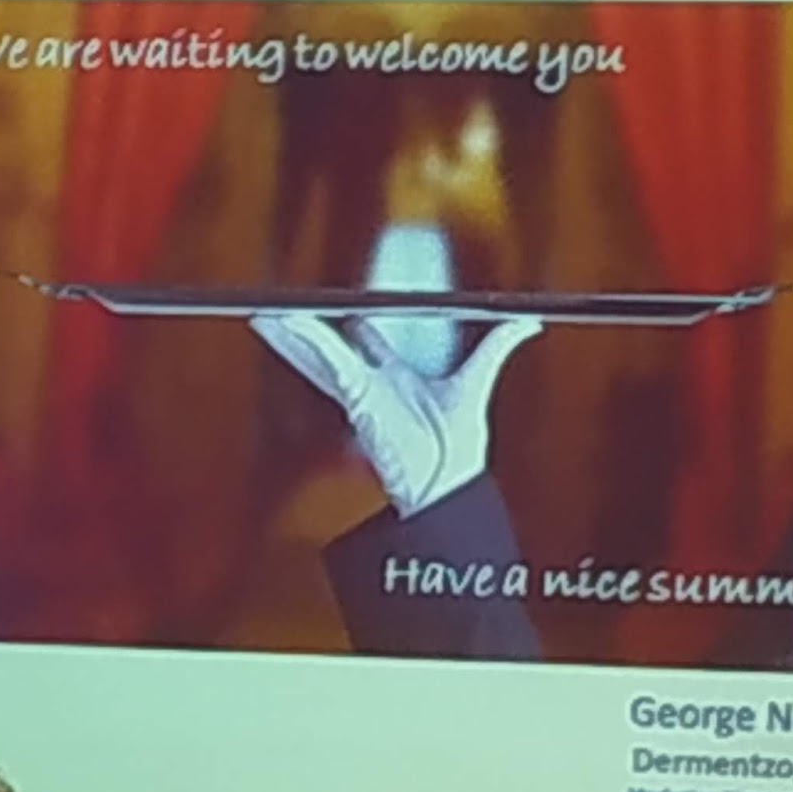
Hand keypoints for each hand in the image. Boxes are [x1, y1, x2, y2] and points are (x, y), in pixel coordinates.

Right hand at [252, 313, 541, 518]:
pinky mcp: (357, 398)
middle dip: (305, 329)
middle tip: (280, 309)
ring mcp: (360, 392)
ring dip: (293, 334)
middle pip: (330, 348)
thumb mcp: (478, 379)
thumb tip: (527, 321)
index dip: (349, 322)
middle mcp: (371, 386)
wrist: (448, 484)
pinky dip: (307, 343)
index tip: (337, 307)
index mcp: (393, 380)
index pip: (363, 342)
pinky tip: (286, 324)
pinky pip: (329, 364)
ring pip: (320, 355)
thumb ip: (498, 345)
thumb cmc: (458, 447)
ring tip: (265, 316)